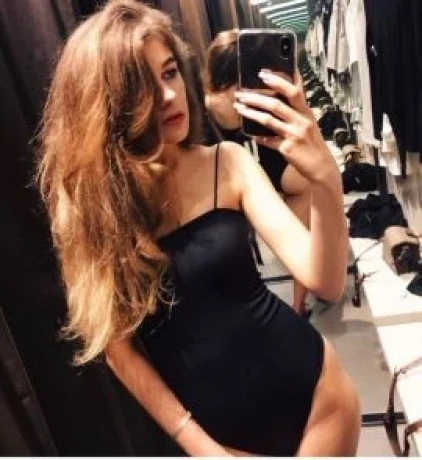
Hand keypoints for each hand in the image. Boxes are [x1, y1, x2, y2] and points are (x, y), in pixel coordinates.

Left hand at [233, 70, 337, 184]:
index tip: (263, 74)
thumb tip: (291, 86)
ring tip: (239, 108)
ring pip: (268, 120)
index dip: (278, 81)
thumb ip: (298, 107)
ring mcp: (293, 135)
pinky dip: (259, 138)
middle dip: (256, 98)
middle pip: (276, 105)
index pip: (294, 91)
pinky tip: (251, 135)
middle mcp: (301, 122)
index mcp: (306, 113)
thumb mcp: (310, 122)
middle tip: (241, 94)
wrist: (321, 166)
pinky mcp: (287, 148)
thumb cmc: (313, 143)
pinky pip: (268, 141)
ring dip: (251, 113)